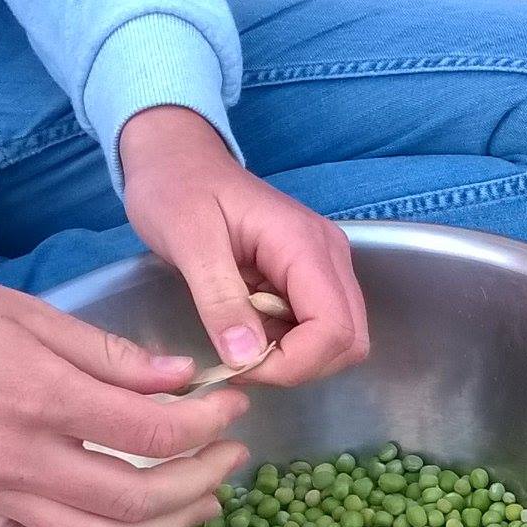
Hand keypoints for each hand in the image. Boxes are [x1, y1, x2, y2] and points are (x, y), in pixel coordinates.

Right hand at [0, 256, 249, 526]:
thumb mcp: (32, 311)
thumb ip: (110, 354)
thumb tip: (182, 379)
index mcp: (39, 395)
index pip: (149, 431)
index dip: (206, 424)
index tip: (234, 405)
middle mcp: (19, 457)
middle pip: (133, 499)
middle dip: (199, 482)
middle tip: (232, 456)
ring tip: (203, 504)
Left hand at [119, 105, 368, 382]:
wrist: (177, 159)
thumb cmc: (177, 189)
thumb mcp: (187, 241)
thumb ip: (219, 298)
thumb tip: (246, 358)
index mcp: (304, 244)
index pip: (334, 329)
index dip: (294, 364)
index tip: (240, 366)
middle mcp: (330, 256)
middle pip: (349, 341)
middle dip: (298, 367)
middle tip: (241, 362)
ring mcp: (325, 267)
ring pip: (339, 340)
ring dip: (293, 358)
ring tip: (240, 340)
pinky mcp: (312, 277)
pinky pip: (317, 329)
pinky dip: (287, 345)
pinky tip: (248, 327)